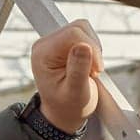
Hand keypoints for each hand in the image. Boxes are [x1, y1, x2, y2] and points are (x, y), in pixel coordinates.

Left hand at [30, 19, 103, 133]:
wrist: (63, 112)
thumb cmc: (68, 106)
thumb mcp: (76, 92)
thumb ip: (79, 69)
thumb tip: (83, 46)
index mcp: (42, 54)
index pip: (73, 34)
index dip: (91, 48)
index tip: (97, 70)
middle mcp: (44, 44)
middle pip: (79, 28)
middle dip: (93, 49)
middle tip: (92, 71)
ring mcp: (53, 42)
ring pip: (84, 28)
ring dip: (93, 49)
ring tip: (88, 70)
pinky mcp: (63, 42)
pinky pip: (86, 34)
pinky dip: (93, 48)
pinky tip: (87, 64)